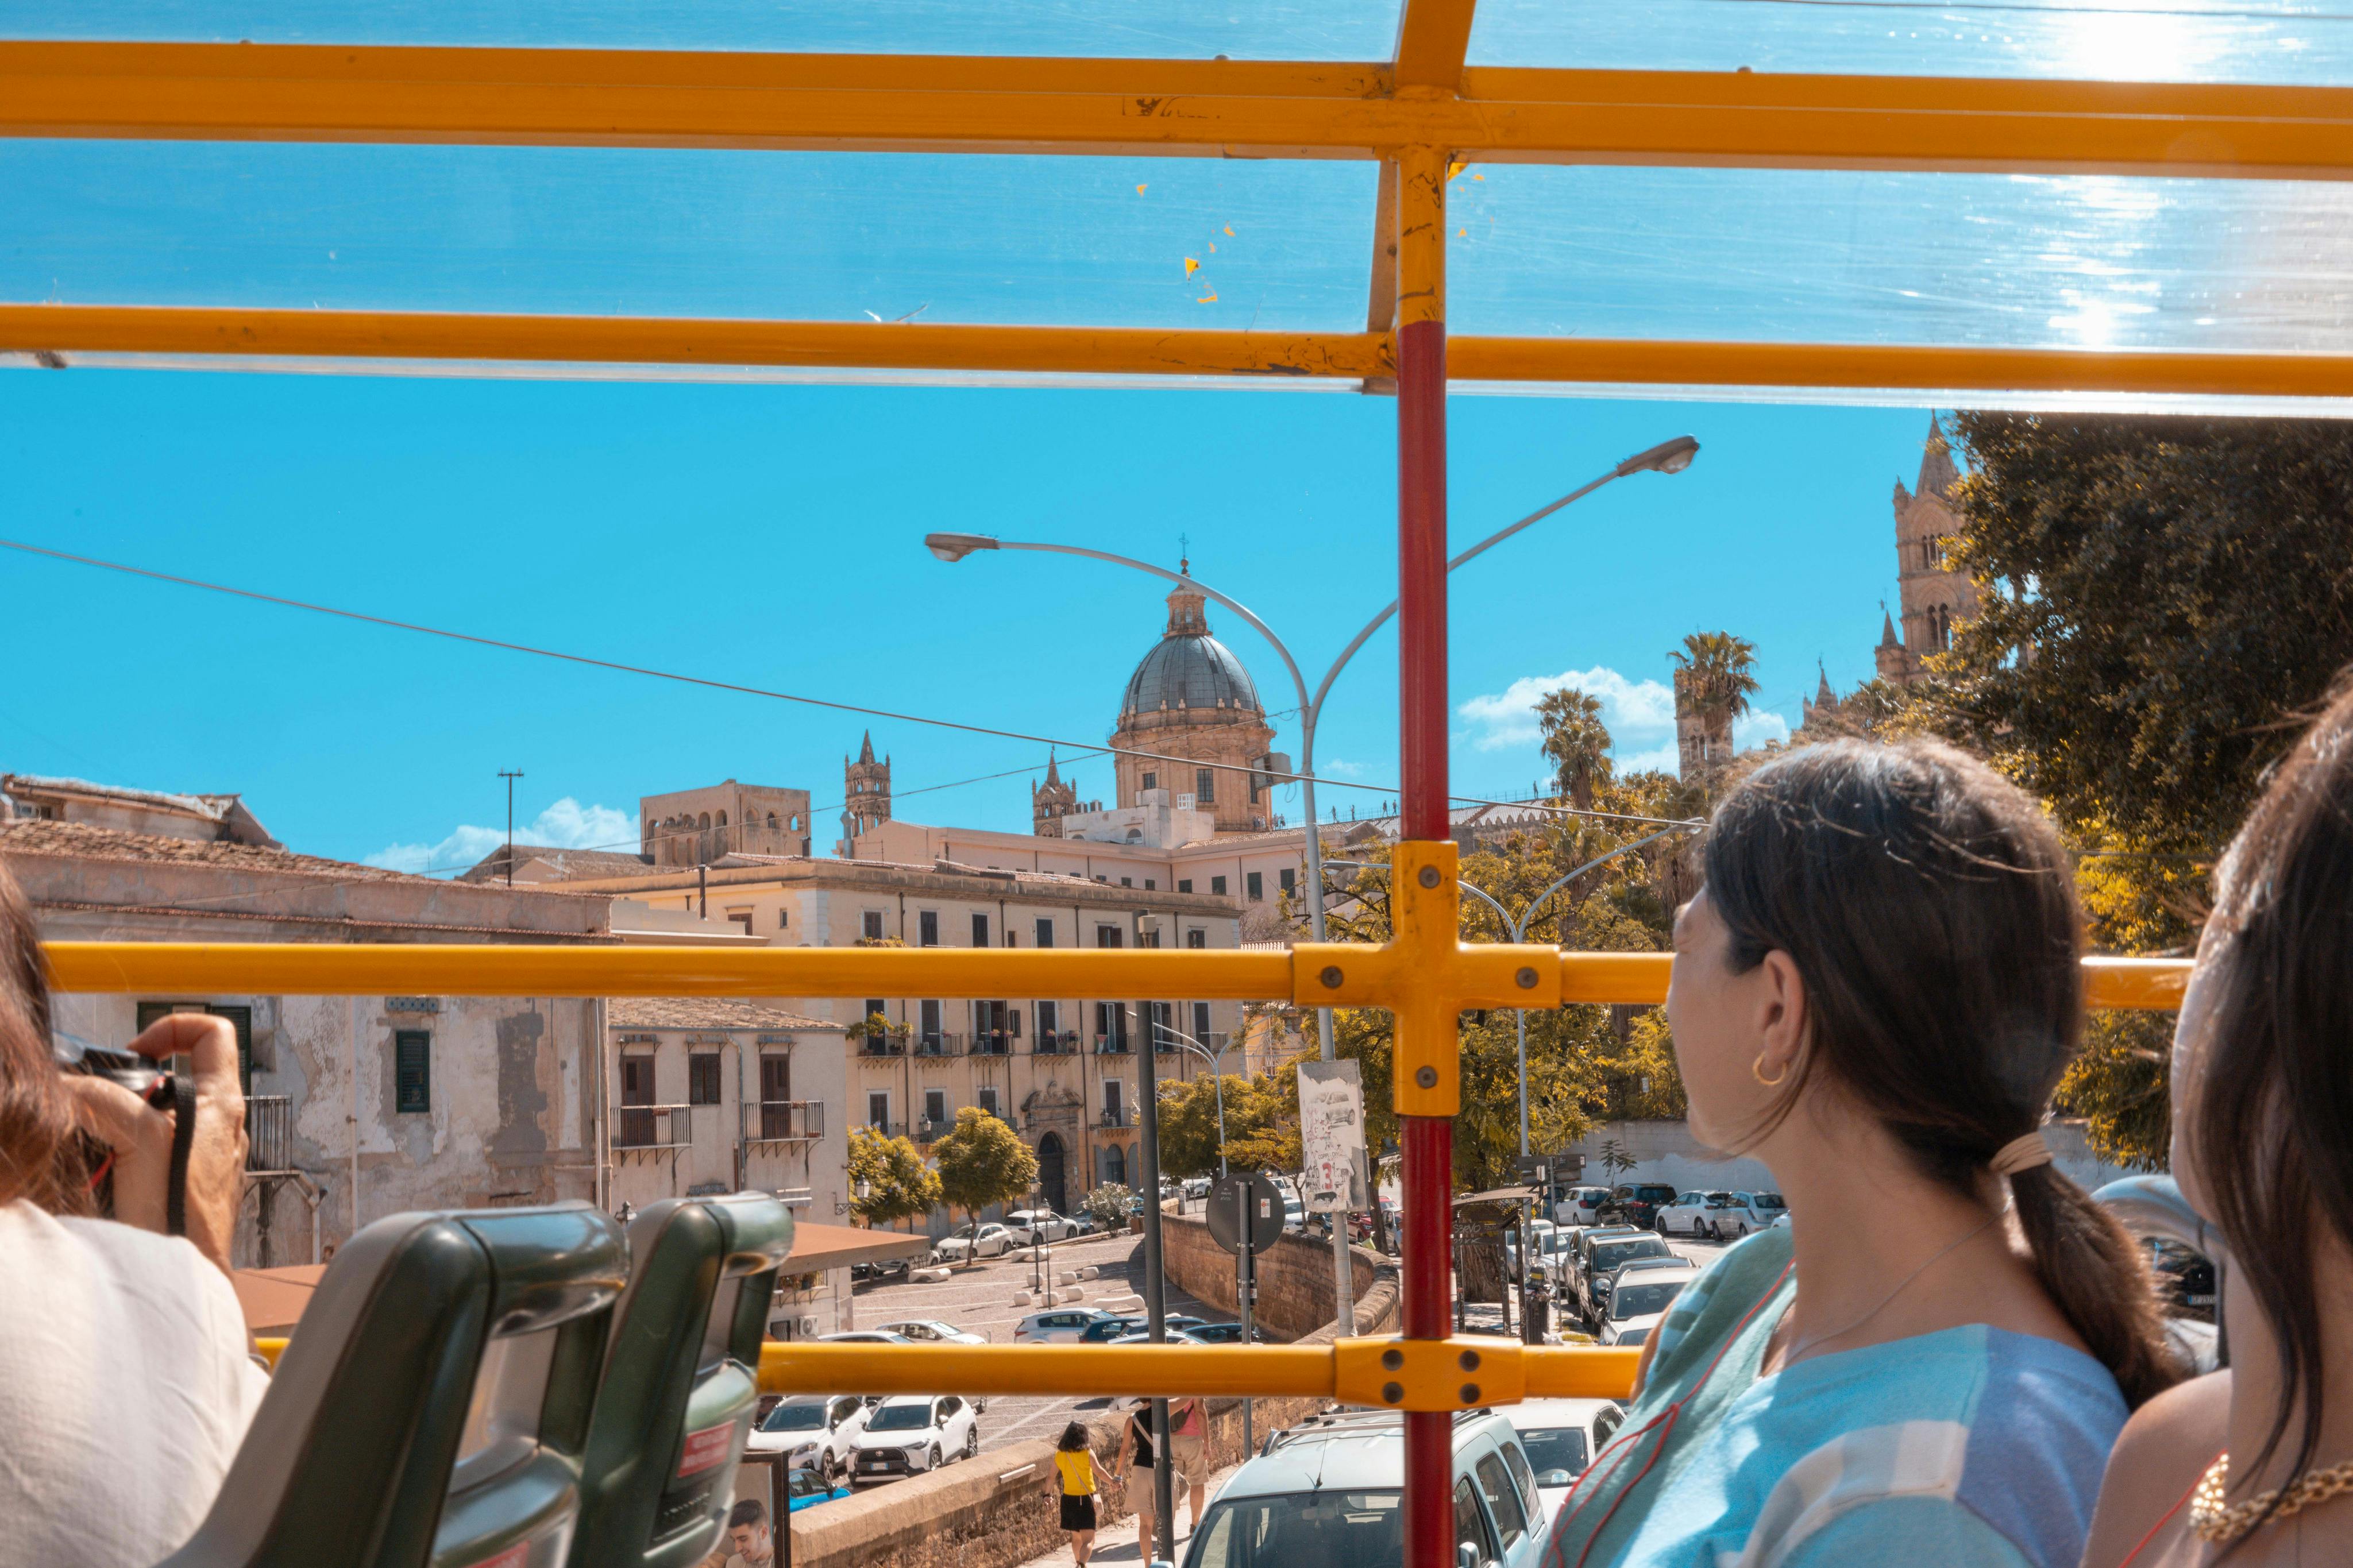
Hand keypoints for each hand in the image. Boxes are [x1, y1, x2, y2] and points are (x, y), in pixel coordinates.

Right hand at [59, 1013, 246, 1277]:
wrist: (186, 1276)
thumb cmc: (179, 1220)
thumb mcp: (139, 1141)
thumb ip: (108, 1103)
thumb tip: (74, 1089)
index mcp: (222, 1104)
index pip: (213, 1033)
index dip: (171, 1028)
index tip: (135, 1051)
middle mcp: (225, 1125)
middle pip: (179, 1077)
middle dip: (135, 1086)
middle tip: (106, 1103)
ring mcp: (211, 1156)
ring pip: (164, 1117)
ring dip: (129, 1123)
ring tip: (105, 1143)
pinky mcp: (194, 1184)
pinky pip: (159, 1153)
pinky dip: (132, 1153)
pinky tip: (112, 1171)